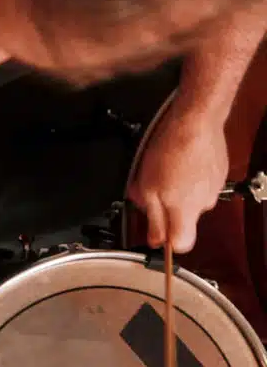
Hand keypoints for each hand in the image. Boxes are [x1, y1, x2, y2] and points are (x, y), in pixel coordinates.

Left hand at [128, 103, 227, 251]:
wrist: (195, 122)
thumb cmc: (171, 151)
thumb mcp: (148, 187)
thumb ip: (153, 217)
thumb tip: (155, 240)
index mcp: (186, 211)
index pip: (183, 244)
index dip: (167, 242)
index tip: (155, 232)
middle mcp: (204, 204)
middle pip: (183, 220)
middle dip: (165, 209)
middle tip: (152, 189)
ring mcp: (213, 189)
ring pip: (189, 200)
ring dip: (175, 191)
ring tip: (164, 171)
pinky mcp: (217, 174)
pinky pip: (198, 185)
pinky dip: (187, 178)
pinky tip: (178, 163)